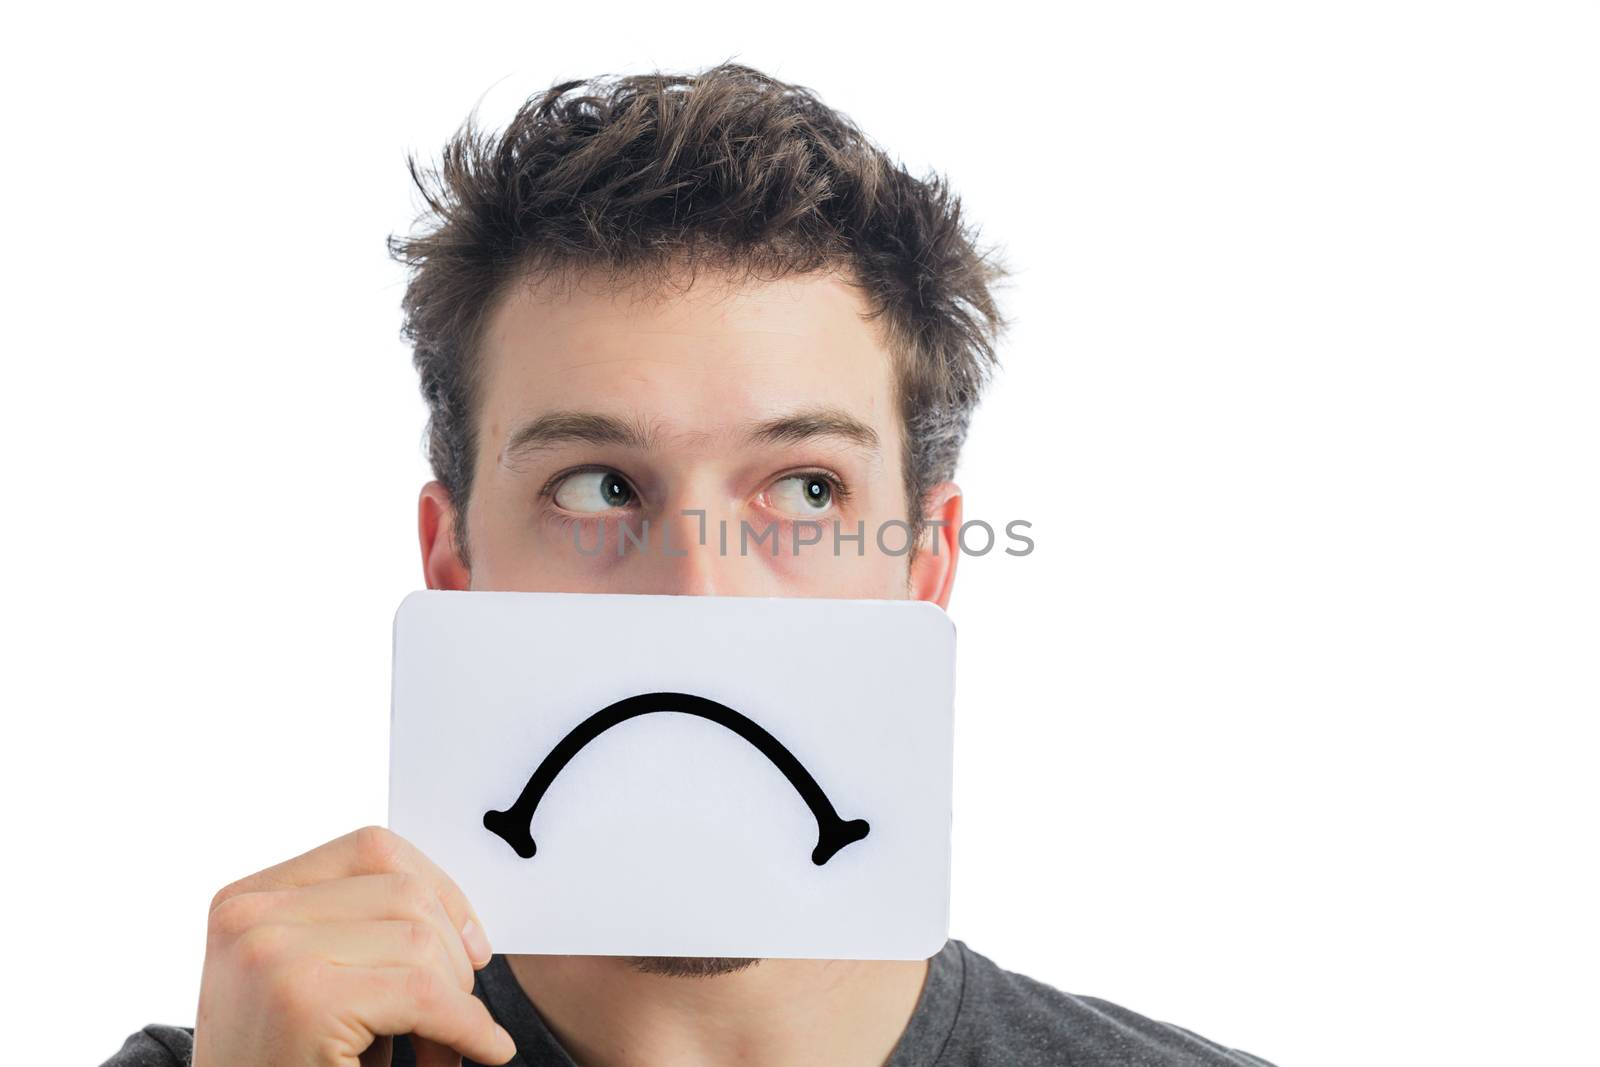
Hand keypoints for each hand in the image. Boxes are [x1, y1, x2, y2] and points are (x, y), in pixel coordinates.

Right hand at [192, 825, 515, 1066]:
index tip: (472, 947)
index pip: (373, 850)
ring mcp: (271, 952)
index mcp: (247, 899)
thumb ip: (364, 935)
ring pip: (421, 940)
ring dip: (456, 1000)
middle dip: (452, 956)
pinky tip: (486, 1049)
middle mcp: (248, 914)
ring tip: (441, 1050)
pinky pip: (425, 993)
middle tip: (455, 1018)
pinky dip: (469, 1026)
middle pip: (406, 891)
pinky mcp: (304, 1000)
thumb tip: (470, 934)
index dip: (441, 894)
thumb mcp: (314, 983)